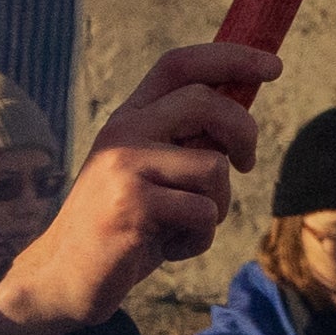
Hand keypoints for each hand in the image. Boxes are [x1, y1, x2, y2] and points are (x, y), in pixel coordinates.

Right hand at [0, 38, 273, 334]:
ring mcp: (124, 167)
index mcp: (128, 118)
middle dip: (244, 132)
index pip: (179, 65)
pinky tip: (167, 249)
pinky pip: (203, 213)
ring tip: (184, 226)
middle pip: (206, 102)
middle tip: (246, 163)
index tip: (272, 66)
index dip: (230, 58)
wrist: (63, 276)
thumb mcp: (148, 173)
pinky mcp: (132, 207)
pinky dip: (198, 240)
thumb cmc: (121, 226)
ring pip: (213, 167)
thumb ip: (182, 144)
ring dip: (218, 206)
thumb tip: (239, 121)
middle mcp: (123, 132)